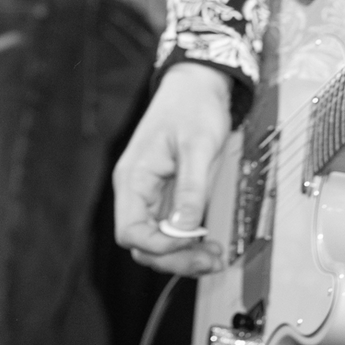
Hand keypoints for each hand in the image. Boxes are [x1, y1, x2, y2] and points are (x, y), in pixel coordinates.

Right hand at [112, 63, 234, 272]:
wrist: (197, 84)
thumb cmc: (193, 106)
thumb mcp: (197, 146)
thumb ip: (190, 188)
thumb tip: (184, 229)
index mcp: (133, 178)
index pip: (130, 231)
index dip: (157, 247)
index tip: (189, 244)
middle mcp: (137, 191)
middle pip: (143, 244)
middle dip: (175, 259)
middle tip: (210, 260)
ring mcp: (151, 195)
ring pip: (157, 242)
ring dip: (183, 256)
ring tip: (214, 257)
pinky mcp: (167, 195)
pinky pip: (170, 230)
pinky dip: (188, 243)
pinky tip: (209, 244)